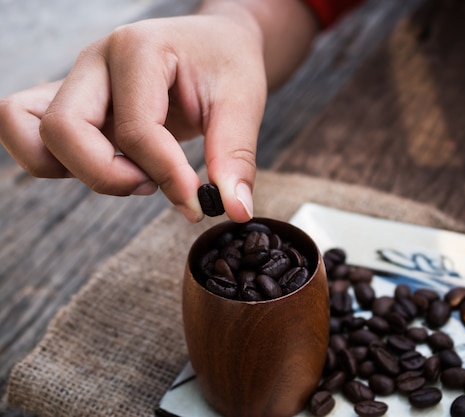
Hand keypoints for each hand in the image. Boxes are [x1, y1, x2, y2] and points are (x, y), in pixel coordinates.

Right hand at [0, 5, 265, 222]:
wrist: (215, 43)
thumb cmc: (227, 64)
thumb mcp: (244, 103)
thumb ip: (236, 158)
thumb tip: (235, 210)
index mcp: (138, 49)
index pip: (135, 129)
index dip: (167, 176)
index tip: (197, 202)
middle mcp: (95, 62)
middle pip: (62, 129)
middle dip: (109, 175)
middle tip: (154, 184)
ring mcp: (78, 82)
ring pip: (32, 135)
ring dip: (78, 170)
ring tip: (133, 174)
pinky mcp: (74, 104)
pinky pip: (34, 137)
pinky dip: (62, 164)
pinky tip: (116, 167)